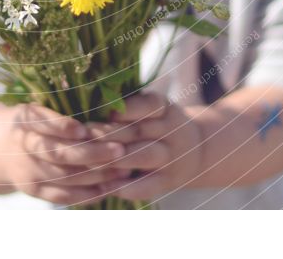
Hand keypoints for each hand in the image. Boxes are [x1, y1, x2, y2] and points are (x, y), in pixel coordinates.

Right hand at [5, 103, 130, 205]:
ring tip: (125, 169)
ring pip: (66, 178)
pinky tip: (111, 187)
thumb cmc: (29, 120)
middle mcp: (24, 147)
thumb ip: (61, 105)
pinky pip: (64, 197)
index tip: (85, 129)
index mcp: (25, 120)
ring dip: (98, 176)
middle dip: (93, 153)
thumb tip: (102, 94)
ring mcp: (28, 172)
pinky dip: (88, 194)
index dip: (62, 127)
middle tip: (120, 149)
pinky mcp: (34, 191)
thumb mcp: (37, 105)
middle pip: (59, 154)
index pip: (42, 123)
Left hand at [87, 92, 204, 201]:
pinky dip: (127, 188)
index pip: (149, 104)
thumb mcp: (154, 107)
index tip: (103, 109)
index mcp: (165, 108)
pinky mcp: (168, 181)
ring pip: (143, 156)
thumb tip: (89, 94)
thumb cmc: (160, 123)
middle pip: (139, 130)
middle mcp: (171, 131)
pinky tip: (106, 188)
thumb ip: (129, 103)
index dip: (127, 108)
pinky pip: (148, 185)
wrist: (198, 150)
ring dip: (116, 158)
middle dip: (109, 132)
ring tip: (89, 159)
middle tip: (83, 134)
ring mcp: (170, 157)